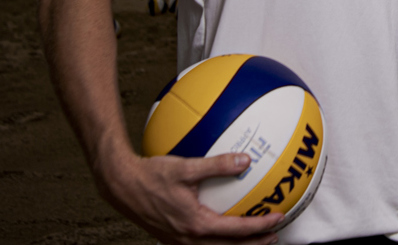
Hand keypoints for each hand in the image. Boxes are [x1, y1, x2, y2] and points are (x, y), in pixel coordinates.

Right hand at [97, 150, 283, 244]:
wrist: (120, 185)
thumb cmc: (150, 176)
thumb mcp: (186, 167)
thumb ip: (217, 164)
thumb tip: (245, 160)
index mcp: (195, 224)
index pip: (236, 230)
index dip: (260, 226)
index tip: (278, 218)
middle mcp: (188, 238)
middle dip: (254, 244)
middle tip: (273, 236)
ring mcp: (178, 240)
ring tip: (253, 238)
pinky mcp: (171, 237)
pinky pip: (200, 244)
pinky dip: (218, 240)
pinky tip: (221, 230)